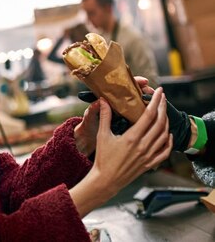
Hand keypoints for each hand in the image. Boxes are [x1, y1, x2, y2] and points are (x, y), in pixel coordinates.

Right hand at [69, 87, 171, 216]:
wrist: (106, 180)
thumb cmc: (103, 158)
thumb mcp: (102, 135)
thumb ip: (105, 116)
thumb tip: (103, 100)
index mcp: (132, 137)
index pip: (149, 115)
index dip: (155, 102)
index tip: (158, 92)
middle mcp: (143, 146)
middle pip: (160, 123)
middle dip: (163, 108)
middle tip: (162, 97)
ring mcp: (148, 156)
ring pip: (164, 135)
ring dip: (166, 122)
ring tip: (164, 112)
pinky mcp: (150, 164)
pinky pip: (165, 151)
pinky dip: (169, 141)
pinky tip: (167, 134)